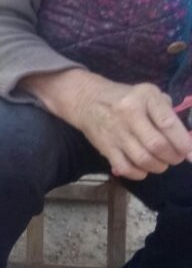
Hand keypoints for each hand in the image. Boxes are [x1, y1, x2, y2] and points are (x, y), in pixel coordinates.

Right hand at [67, 75, 191, 179]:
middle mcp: (130, 114)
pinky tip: (143, 169)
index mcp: (145, 97)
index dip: (184, 142)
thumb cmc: (125, 98)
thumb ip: (167, 111)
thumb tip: (186, 138)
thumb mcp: (148, 93)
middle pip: (157, 145)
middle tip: (176, 158)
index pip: (168, 123)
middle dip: (173, 157)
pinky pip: (126, 168)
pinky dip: (139, 173)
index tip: (190, 152)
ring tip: (161, 163)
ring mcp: (116, 132)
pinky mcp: (105, 147)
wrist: (87, 101)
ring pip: (144, 159)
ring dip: (158, 166)